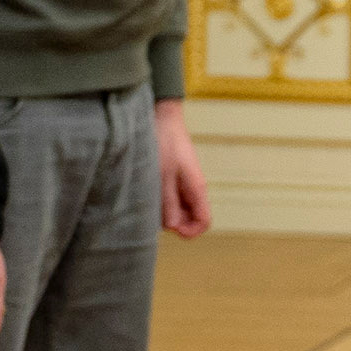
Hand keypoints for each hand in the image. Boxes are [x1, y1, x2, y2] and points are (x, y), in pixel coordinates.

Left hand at [154, 97, 211, 237]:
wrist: (162, 118)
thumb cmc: (164, 143)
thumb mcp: (163, 175)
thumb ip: (168, 202)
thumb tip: (172, 226)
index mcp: (197, 188)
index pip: (203, 221)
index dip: (190, 232)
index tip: (172, 230)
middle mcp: (193, 190)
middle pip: (189, 219)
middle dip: (174, 223)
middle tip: (154, 214)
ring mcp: (183, 185)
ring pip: (178, 210)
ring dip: (165, 212)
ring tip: (148, 200)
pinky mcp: (173, 180)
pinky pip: (171, 200)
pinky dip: (160, 202)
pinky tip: (147, 193)